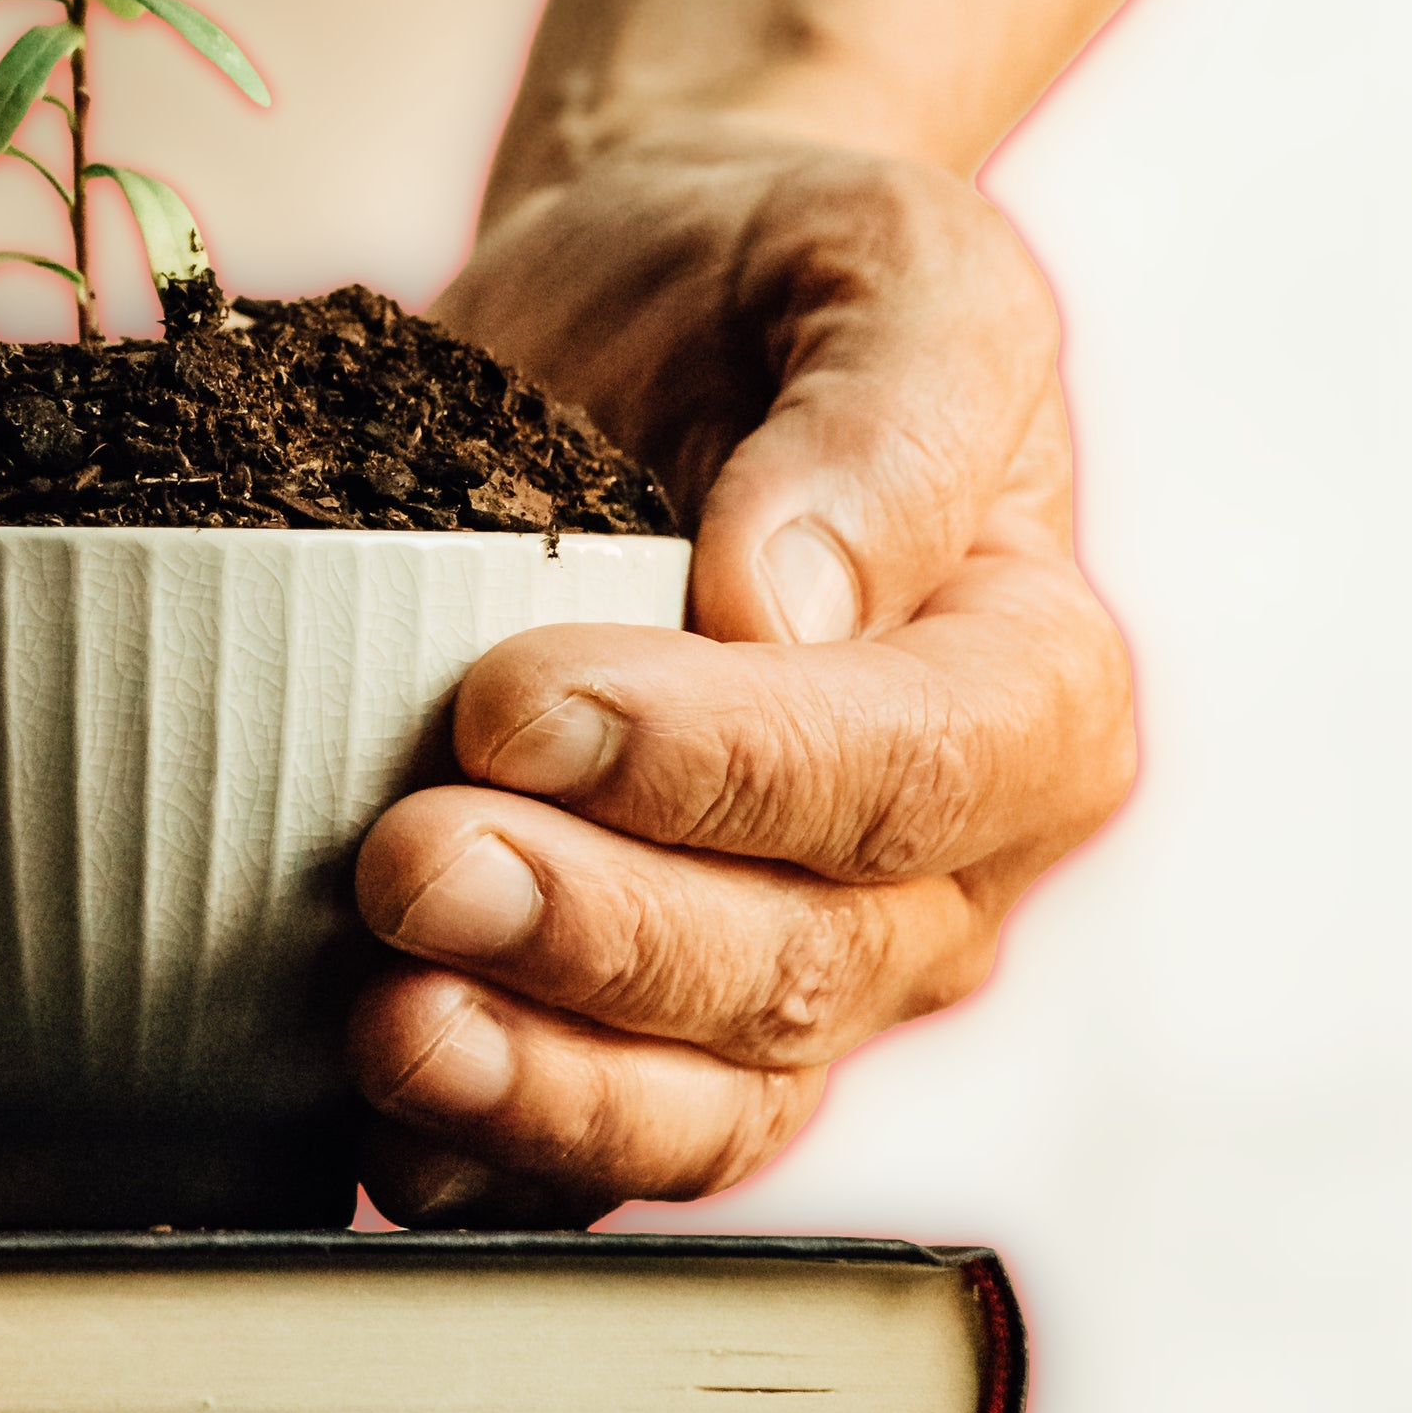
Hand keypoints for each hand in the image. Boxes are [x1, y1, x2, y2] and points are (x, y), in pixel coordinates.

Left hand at [347, 116, 1136, 1221]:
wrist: (645, 296)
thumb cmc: (782, 272)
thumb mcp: (878, 259)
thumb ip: (879, 415)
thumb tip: (788, 596)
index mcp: (1033, 683)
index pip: (903, 772)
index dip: (717, 766)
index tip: (521, 701)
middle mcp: (938, 865)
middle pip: (795, 967)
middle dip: (592, 935)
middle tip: (410, 862)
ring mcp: (798, 958)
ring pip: (707, 1099)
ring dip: (540, 1087)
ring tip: (388, 1023)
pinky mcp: (643, 998)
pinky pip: (591, 1139)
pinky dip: (486, 1153)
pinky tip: (378, 1122)